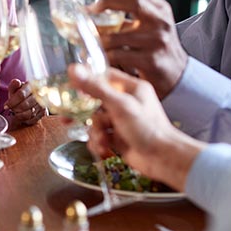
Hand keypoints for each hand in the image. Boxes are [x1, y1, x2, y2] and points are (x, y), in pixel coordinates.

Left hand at [5, 78, 45, 127]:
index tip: (6, 106)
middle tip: (11, 110)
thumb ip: (14, 85)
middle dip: (15, 109)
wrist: (31, 99)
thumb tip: (17, 82)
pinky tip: (22, 116)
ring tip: (16, 113)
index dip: (12, 102)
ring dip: (19, 115)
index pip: (21, 94)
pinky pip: (32, 120)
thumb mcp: (15, 88)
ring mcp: (42, 103)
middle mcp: (39, 94)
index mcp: (31, 86)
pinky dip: (25, 120)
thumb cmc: (21, 93)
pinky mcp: (43, 112)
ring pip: (29, 113)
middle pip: (25, 105)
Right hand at [68, 65, 203, 191]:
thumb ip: (96, 88)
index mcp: (131, 88)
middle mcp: (126, 102)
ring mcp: (122, 120)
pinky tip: (104, 149)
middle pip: (95, 100)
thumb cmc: (148, 129)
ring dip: (94, 132)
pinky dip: (98, 143)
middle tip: (67, 118)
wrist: (164, 160)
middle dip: (83, 112)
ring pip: (96, 121)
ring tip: (101, 139)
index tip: (71, 86)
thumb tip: (72, 70)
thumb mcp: (120, 105)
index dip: (87, 81)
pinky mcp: (118, 137)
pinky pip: (100, 135)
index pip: (104, 76)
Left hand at [88, 0, 187, 98]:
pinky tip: (96, 55)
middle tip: (88, 9)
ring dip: (98, 37)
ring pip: (120, 35)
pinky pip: (120, 56)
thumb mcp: (150, 24)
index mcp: (161, 9)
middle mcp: (162, 22)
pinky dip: (104, 55)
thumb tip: (96, 6)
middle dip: (106, 2)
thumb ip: (131, 13)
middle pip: (134, 2)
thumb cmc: (157, 47)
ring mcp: (158, 41)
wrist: (178, 75)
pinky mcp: (151, 61)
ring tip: (85, 37)